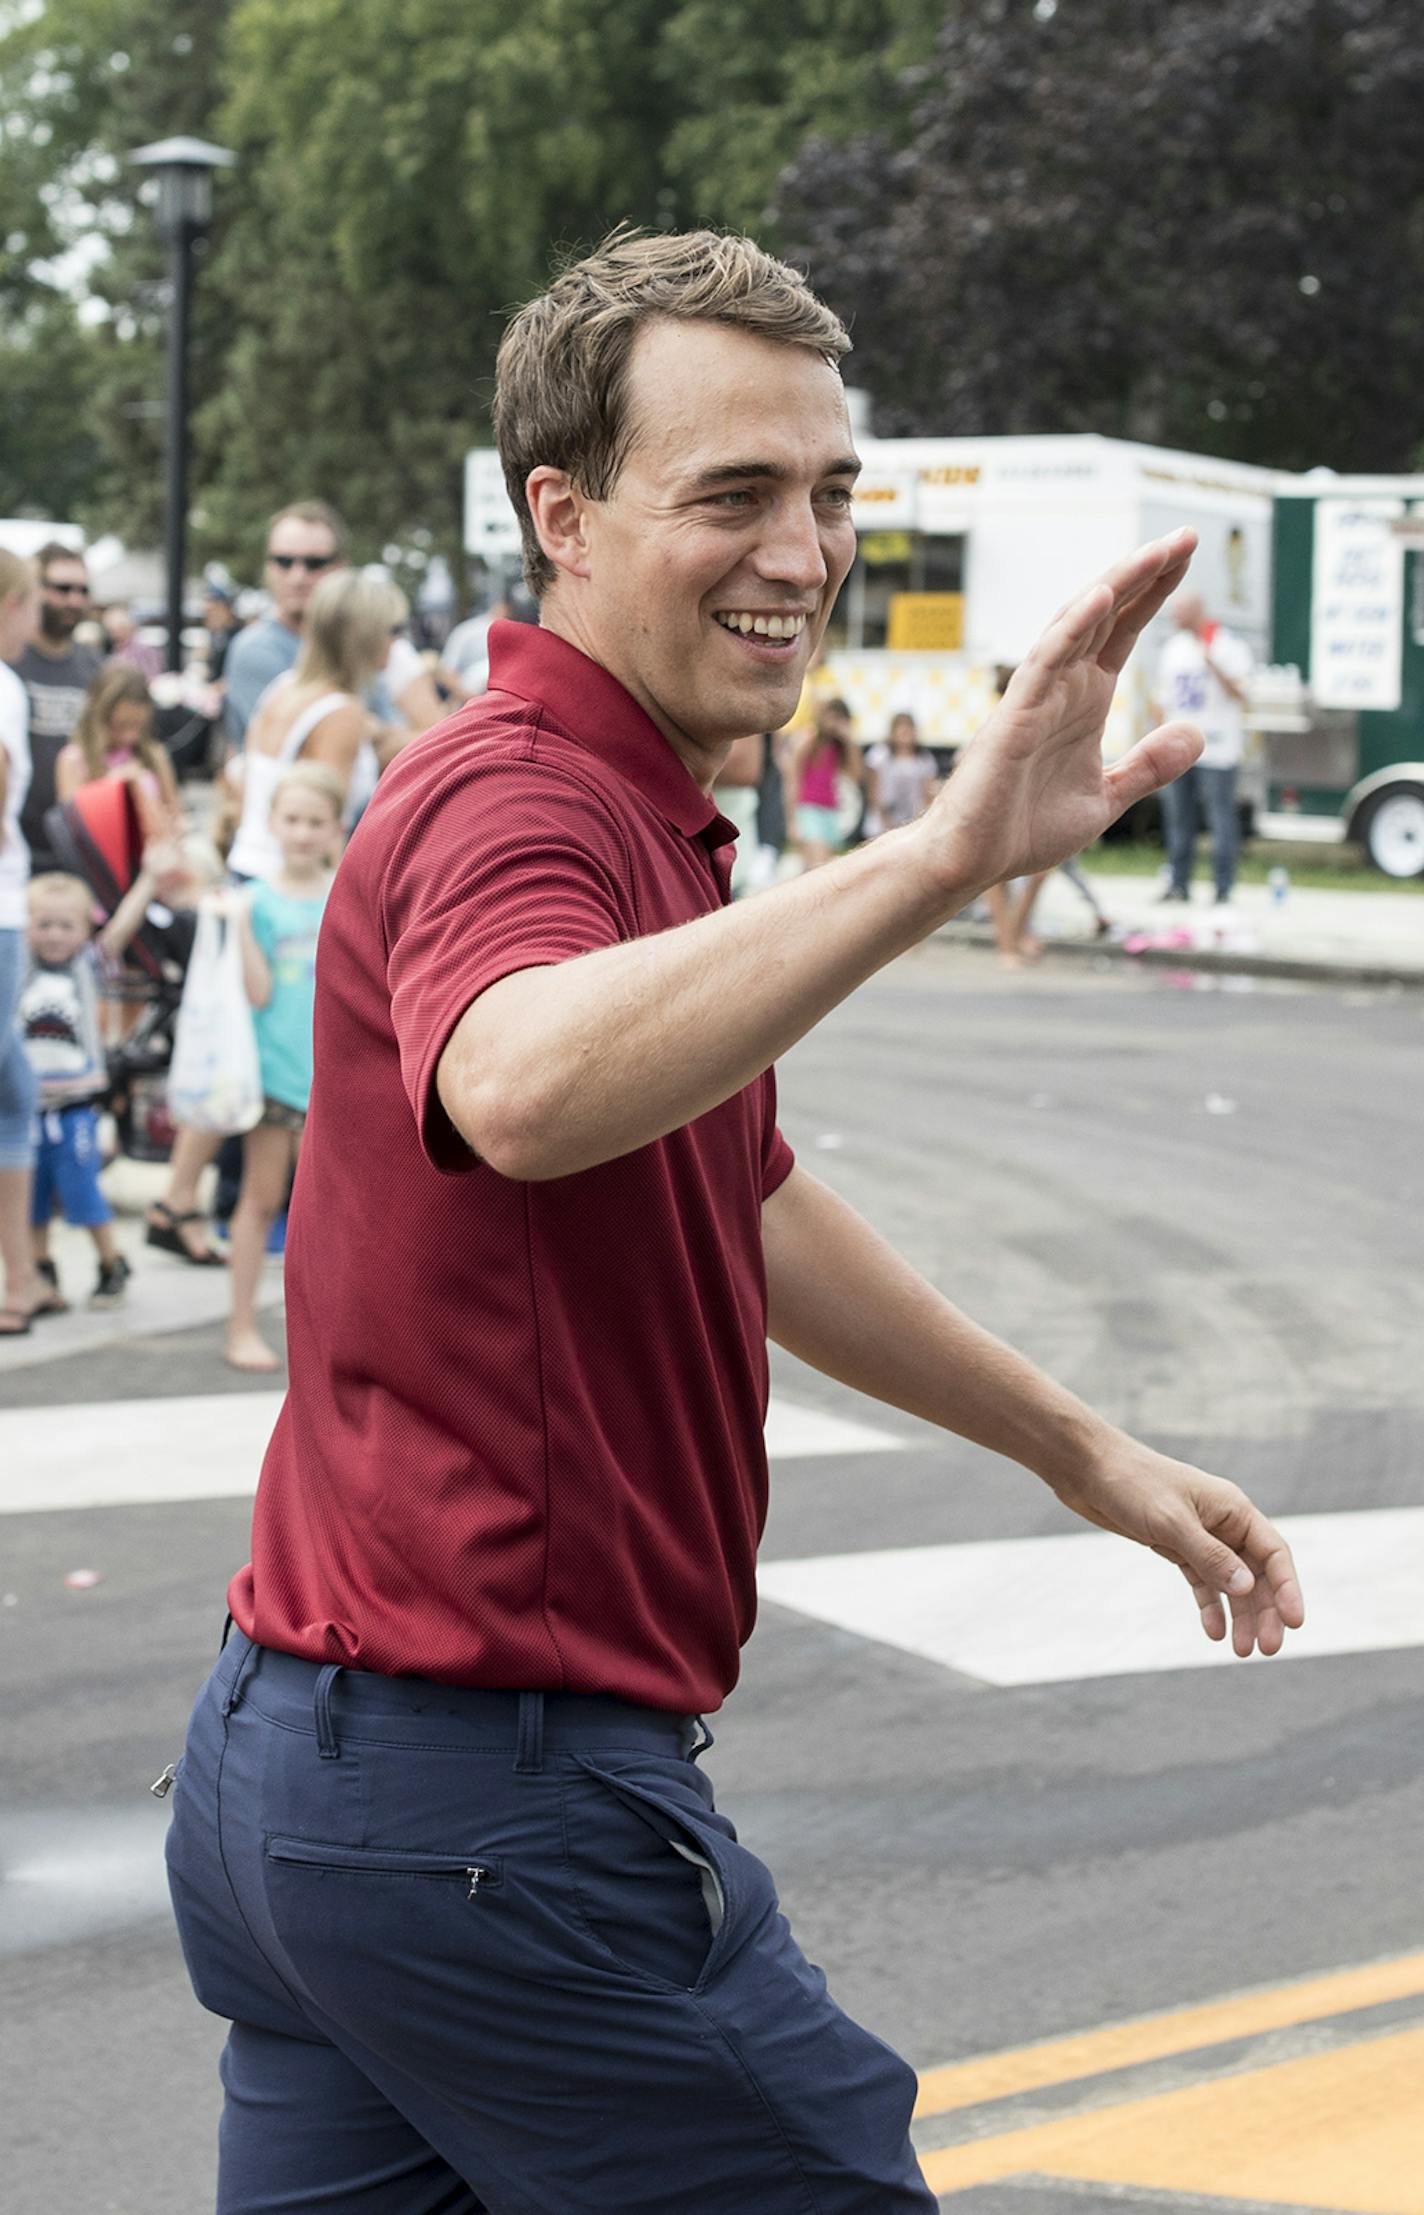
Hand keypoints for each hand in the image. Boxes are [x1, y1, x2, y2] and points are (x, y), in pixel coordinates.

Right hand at [917, 530, 1204, 894]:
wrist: (973, 862)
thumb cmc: (1024, 829)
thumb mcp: (1108, 797)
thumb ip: (1149, 765)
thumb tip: (1198, 732)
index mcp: (1085, 699)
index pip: (1124, 629)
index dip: (1155, 592)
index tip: (1186, 554)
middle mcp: (1063, 686)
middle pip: (1107, 613)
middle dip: (1146, 573)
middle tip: (1186, 535)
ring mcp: (1038, 696)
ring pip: (1079, 625)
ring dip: (1118, 586)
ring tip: (1155, 552)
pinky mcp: (1016, 715)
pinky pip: (1047, 661)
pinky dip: (1073, 628)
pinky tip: (1103, 597)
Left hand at [1050, 1436, 1304, 1657]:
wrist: (1089, 1469)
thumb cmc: (1132, 1484)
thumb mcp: (1171, 1522)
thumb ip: (1209, 1556)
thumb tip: (1247, 1588)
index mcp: (1233, 1509)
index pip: (1274, 1554)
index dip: (1288, 1589)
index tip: (1295, 1623)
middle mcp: (1224, 1524)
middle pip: (1256, 1574)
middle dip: (1264, 1612)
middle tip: (1266, 1650)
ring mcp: (1201, 1536)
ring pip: (1231, 1583)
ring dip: (1240, 1615)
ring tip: (1242, 1651)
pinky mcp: (1176, 1547)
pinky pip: (1202, 1582)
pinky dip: (1210, 1607)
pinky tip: (1213, 1632)